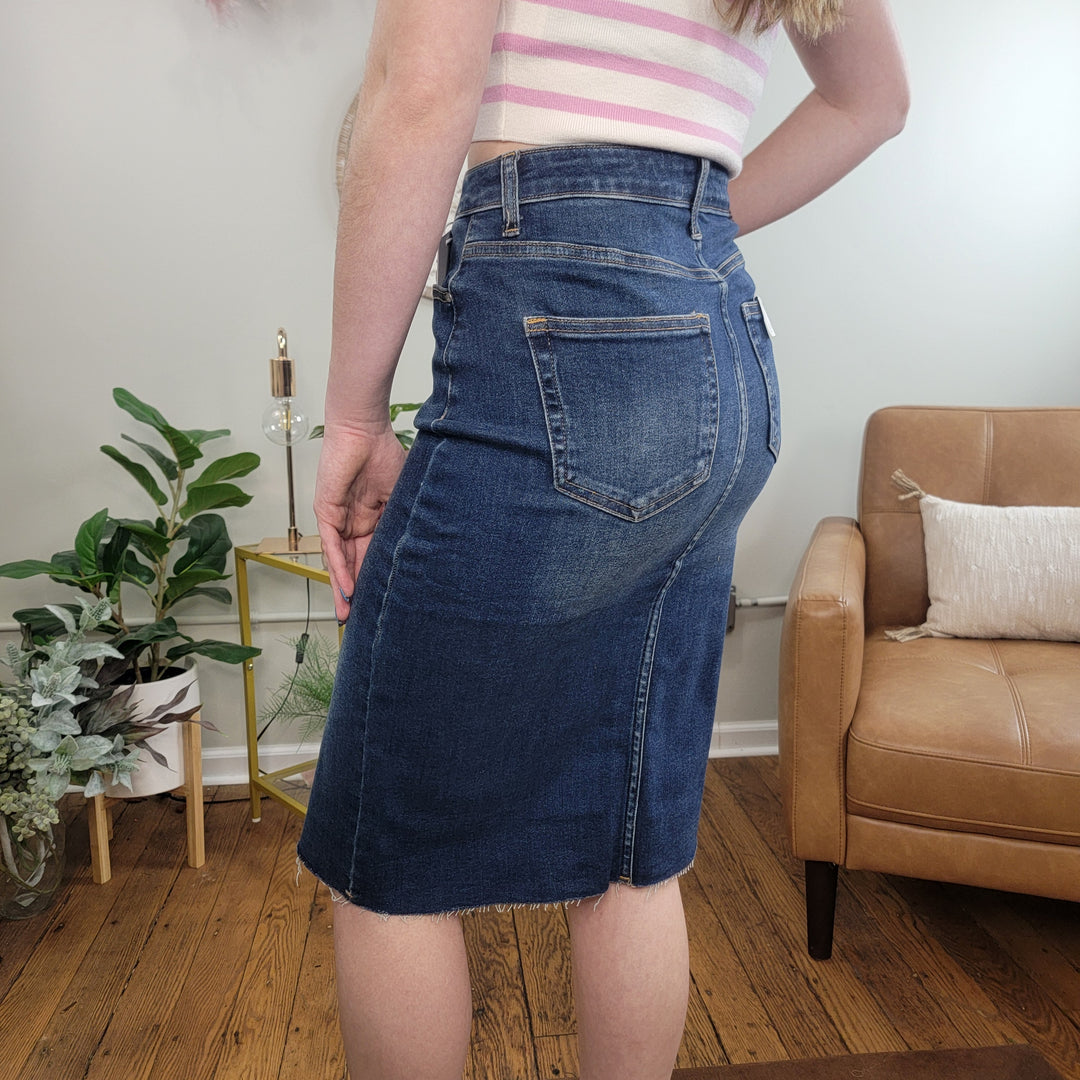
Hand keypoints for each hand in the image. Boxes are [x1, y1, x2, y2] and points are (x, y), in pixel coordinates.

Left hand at [314, 423, 407, 621]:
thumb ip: (404, 522)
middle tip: (357, 620)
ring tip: (347, 613)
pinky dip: (340, 567)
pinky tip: (347, 587)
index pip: (371, 556)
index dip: (375, 579)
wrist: (364, 429)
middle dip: (355, 593)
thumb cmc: (384, 454)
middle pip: (353, 564)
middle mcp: (352, 522)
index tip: (382, 603)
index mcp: (371, 519)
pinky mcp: (326, 511)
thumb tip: (423, 548)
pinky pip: (332, 545)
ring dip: (343, 587)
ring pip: (340, 560)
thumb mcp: (401, 497)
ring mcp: (337, 518)